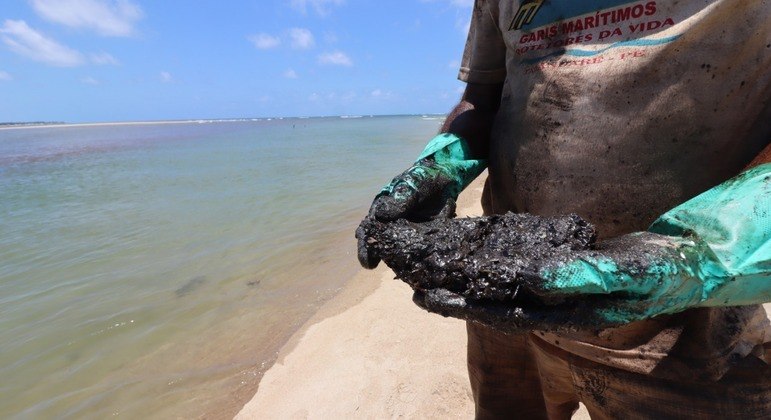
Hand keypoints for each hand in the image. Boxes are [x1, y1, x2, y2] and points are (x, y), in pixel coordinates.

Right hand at [356, 159, 458, 268]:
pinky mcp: (423, 239)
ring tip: (395, 267)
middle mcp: (391, 226)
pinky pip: (417, 252)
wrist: (445, 180)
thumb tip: (381, 214)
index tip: (366, 256)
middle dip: (373, 254)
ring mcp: (406, 234)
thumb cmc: (421, 180)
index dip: (365, 243)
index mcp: (383, 212)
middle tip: (370, 265)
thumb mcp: (411, 186)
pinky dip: (415, 259)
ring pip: (397, 250)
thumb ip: (399, 200)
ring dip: (395, 259)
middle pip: (379, 243)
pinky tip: (416, 267)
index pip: (369, 229)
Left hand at [412, 232, 720, 329]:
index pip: (501, 312)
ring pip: (501, 287)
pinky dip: (492, 262)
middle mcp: (554, 306)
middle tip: (412, 282)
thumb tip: (534, 281)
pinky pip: (518, 269)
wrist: (684, 264)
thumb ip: (583, 277)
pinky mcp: (559, 272)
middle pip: (492, 301)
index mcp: (565, 314)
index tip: (425, 297)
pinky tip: (470, 250)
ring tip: (430, 266)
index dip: (462, 305)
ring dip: (467, 278)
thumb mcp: (626, 275)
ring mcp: (555, 291)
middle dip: (453, 294)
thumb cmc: (659, 273)